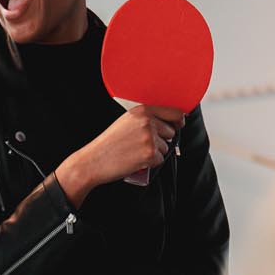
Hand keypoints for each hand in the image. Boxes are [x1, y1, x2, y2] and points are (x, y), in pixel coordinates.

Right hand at [58, 104, 182, 206]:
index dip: (179, 121)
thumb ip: (145, 119)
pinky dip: (150, 163)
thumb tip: (168, 125)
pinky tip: (136, 160)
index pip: (174, 113)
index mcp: (142, 111)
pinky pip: (160, 160)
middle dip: (161, 140)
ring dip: (154, 153)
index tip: (179, 125)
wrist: (95, 160)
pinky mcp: (150, 154)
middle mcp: (148, 122)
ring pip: (166, 147)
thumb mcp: (126, 122)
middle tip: (142, 144)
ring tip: (136, 152)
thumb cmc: (108, 144)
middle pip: (171, 132)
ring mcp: (150, 138)